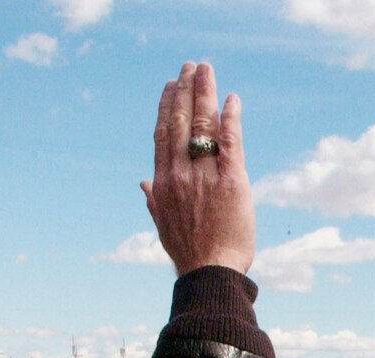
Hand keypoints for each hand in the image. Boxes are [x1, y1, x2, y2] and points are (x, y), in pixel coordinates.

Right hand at [141, 62, 254, 274]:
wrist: (210, 272)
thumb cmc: (190, 253)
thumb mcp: (164, 226)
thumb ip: (153, 200)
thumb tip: (142, 183)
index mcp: (162, 182)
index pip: (163, 134)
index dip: (166, 107)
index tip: (169, 86)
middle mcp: (180, 173)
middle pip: (180, 121)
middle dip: (184, 90)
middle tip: (190, 67)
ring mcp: (205, 176)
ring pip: (202, 125)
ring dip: (204, 93)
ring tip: (206, 70)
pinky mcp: (232, 181)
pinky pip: (230, 142)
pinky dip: (231, 118)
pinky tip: (232, 99)